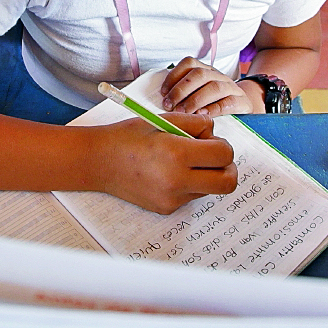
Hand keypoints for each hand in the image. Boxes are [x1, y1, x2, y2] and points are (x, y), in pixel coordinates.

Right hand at [92, 115, 237, 213]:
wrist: (98, 162)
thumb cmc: (128, 137)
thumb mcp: (163, 120)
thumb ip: (195, 124)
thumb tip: (215, 133)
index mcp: (176, 154)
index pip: (224, 154)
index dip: (222, 144)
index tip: (211, 140)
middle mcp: (176, 181)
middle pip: (228, 182)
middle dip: (228, 168)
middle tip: (215, 157)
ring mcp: (172, 198)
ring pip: (210, 188)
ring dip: (206, 174)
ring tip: (183, 161)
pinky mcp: (166, 208)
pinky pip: (191, 195)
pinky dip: (189, 183)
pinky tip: (168, 172)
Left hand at [159, 58, 259, 116]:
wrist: (243, 108)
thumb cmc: (214, 103)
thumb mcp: (198, 94)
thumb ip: (183, 93)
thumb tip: (162, 100)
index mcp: (206, 70)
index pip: (189, 63)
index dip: (174, 76)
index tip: (163, 92)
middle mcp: (218, 75)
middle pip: (200, 74)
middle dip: (181, 90)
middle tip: (169, 105)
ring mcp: (231, 87)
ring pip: (214, 87)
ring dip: (195, 100)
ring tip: (182, 112)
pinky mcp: (241, 101)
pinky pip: (227, 103)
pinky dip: (213, 109)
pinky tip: (201, 115)